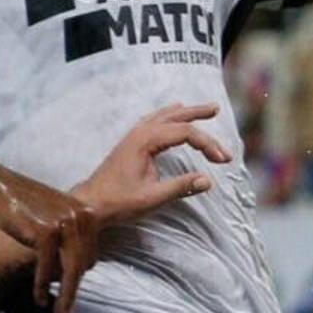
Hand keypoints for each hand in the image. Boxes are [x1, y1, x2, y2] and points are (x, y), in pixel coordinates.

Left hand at [32, 103, 229, 312]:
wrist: (89, 204)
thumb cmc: (118, 202)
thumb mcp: (152, 197)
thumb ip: (181, 187)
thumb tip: (208, 181)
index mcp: (145, 141)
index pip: (185, 133)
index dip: (207, 144)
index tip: (222, 160)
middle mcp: (139, 132)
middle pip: (174, 116)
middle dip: (197, 114)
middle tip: (216, 109)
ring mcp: (133, 136)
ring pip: (163, 116)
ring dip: (183, 112)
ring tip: (200, 110)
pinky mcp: (130, 143)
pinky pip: (152, 121)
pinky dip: (167, 117)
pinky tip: (171, 117)